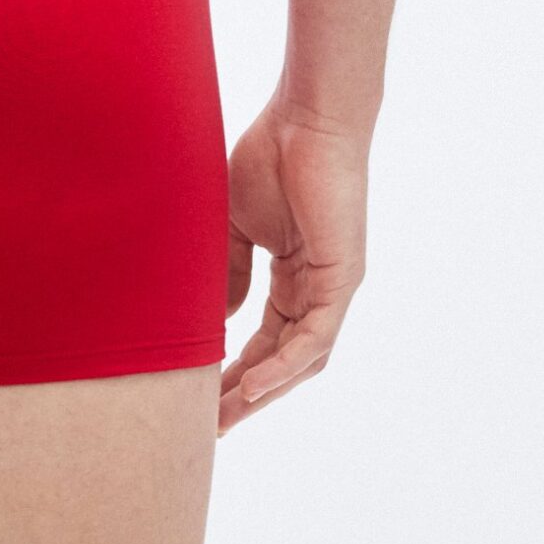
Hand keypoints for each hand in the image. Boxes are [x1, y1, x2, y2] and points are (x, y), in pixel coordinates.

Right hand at [218, 94, 368, 433]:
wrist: (304, 118)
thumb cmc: (271, 155)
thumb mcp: (235, 223)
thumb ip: (229, 271)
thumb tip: (219, 321)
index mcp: (294, 276)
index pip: (265, 338)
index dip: (234, 370)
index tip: (201, 398)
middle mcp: (317, 289)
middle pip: (283, 360)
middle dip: (246, 394)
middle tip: (211, 425)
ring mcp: (333, 287)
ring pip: (301, 358)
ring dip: (264, 391)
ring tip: (227, 416)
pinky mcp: (342, 278)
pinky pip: (315, 337)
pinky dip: (285, 365)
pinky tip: (254, 385)